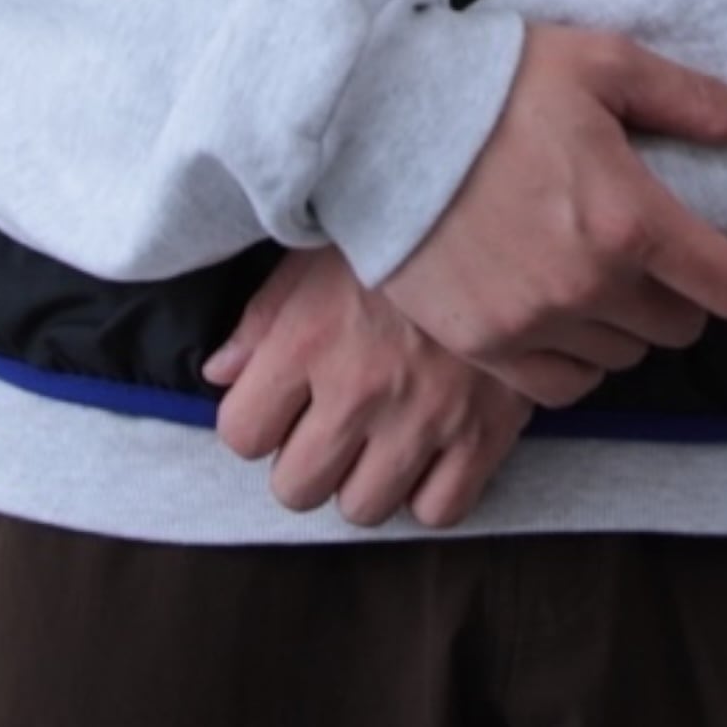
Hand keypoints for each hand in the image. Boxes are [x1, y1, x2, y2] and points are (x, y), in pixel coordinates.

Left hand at [202, 242, 536, 528]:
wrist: (506, 215)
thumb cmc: (404, 226)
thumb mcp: (321, 247)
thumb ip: (263, 315)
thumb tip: (220, 374)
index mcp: (309, 337)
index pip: (241, 433)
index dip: (254, 420)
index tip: (276, 401)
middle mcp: (360, 387)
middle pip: (296, 487)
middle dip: (304, 461)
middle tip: (328, 423)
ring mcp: (425, 417)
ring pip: (363, 508)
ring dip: (363, 479)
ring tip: (378, 435)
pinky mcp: (485, 434)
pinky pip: (438, 511)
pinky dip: (429, 491)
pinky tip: (428, 448)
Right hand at [377, 21, 726, 407]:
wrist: (376, 116)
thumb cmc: (495, 81)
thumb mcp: (604, 64)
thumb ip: (695, 101)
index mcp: (630, 219)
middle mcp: (589, 287)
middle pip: (680, 326)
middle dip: (686, 289)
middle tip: (659, 247)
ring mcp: (531, 324)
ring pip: (624, 356)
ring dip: (630, 321)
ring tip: (604, 271)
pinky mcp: (482, 345)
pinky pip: (563, 384)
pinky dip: (578, 356)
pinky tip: (563, 310)